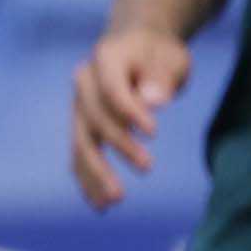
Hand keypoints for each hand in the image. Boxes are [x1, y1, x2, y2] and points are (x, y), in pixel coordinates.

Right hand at [69, 25, 193, 208]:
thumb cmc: (159, 53)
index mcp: (106, 58)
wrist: (137, 46)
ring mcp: (79, 105)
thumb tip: (153, 101)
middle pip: (94, 118)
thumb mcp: (171, 58)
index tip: (154, 132)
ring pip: (82, 142)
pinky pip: (80, 154)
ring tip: (114, 202)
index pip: (112, 89)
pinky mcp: (82, 124)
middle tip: (148, 168)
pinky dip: (88, 179)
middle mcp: (84, 82)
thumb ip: (162, 77)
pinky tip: (100, 204)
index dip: (129, 112)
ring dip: (95, 173)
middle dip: (118, 145)